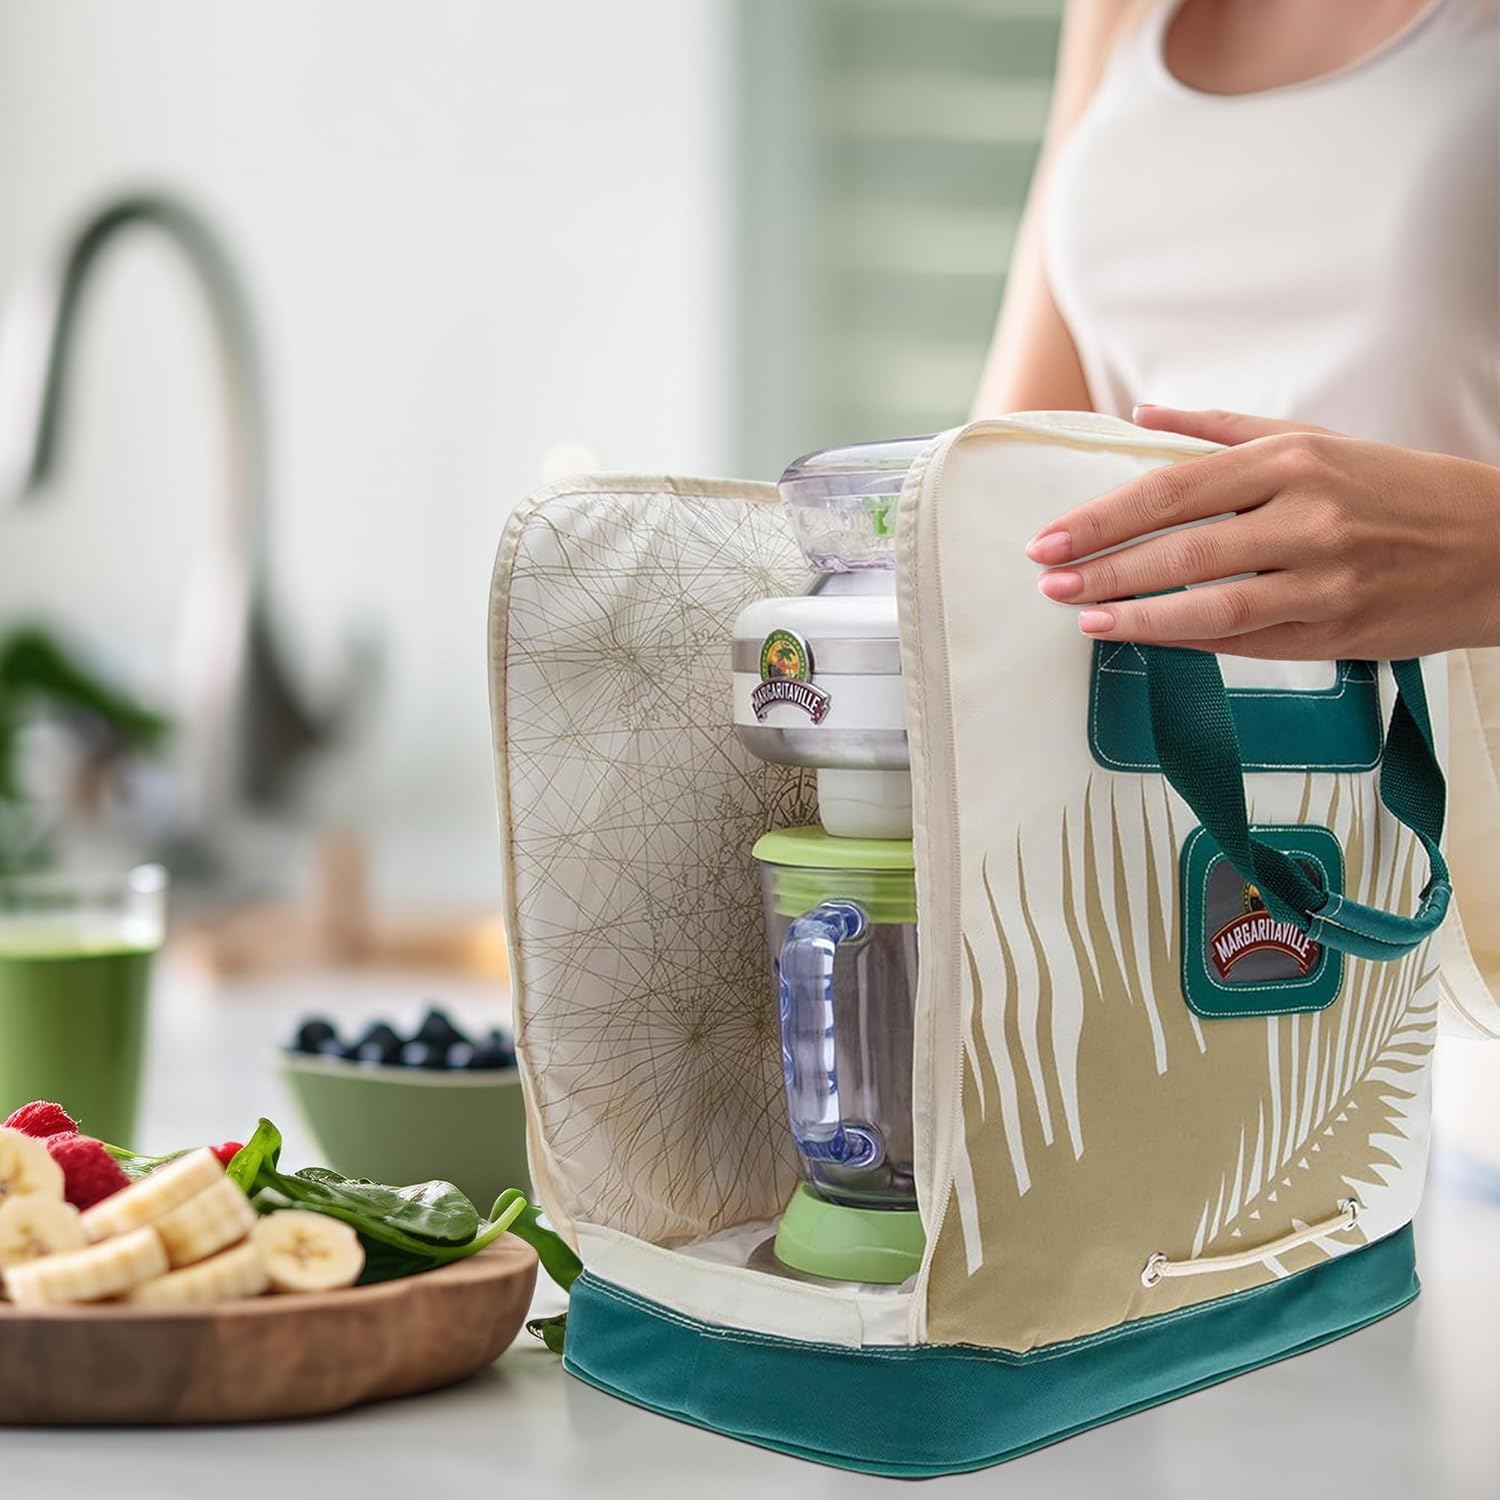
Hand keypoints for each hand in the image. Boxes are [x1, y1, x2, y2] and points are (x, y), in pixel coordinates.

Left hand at [1025, 406, 1499, 659]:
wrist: (1497, 544)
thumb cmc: (1395, 490)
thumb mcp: (1316, 441)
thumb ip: (1223, 431)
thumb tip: (1143, 418)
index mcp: (1291, 461)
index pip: (1172, 489)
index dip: (1103, 518)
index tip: (1052, 538)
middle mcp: (1305, 516)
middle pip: (1180, 547)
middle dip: (1104, 569)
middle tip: (1049, 581)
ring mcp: (1322, 578)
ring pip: (1210, 604)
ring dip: (1138, 616)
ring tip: (1085, 618)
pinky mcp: (1336, 630)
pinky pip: (1247, 641)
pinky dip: (1190, 642)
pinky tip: (1147, 638)